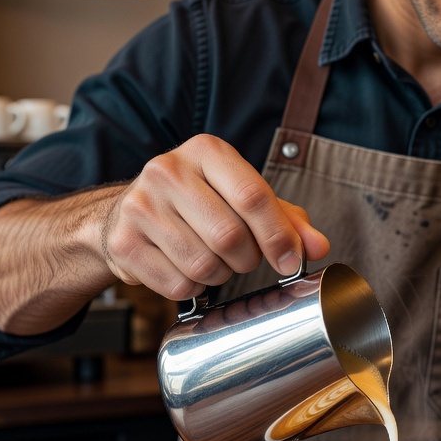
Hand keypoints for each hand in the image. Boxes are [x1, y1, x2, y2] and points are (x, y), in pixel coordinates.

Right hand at [100, 134, 329, 299]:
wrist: (128, 213)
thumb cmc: (199, 204)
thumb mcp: (243, 198)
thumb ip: (286, 219)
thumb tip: (317, 248)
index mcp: (205, 151)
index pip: (253, 196)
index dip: (278, 236)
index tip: (290, 262)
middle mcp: (168, 170)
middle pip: (229, 236)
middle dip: (246, 260)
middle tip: (241, 258)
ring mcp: (140, 206)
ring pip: (203, 266)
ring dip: (218, 276)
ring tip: (211, 261)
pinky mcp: (123, 243)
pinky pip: (177, 285)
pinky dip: (191, 289)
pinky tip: (184, 269)